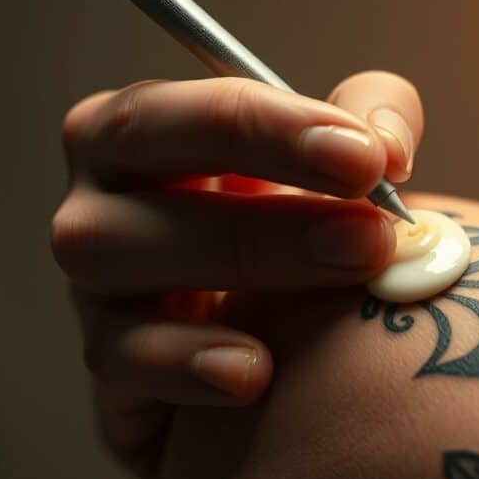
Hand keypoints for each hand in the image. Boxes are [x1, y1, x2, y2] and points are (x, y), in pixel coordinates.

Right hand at [51, 71, 423, 478]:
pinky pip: (117, 356)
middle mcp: (103, 188)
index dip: (280, 127)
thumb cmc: (294, 236)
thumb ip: (371, 122)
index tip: (368, 159)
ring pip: (115, 249)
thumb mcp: (334, 167)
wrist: (269, 352)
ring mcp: (89, 276)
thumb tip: (389, 142)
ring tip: (344, 277)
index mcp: (152, 129)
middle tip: (370, 227)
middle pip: (139, 155)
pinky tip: (253, 372)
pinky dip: (183, 362)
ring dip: (239, 258)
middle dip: (265, 175)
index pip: (196, 106)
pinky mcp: (104, 358)